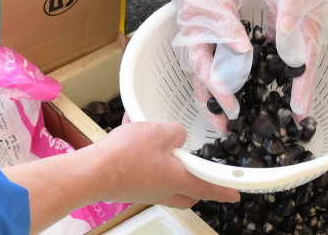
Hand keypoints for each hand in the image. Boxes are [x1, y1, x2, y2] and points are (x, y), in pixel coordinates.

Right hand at [93, 122, 239, 206]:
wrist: (92, 171)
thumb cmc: (126, 156)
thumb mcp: (160, 132)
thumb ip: (176, 132)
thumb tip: (177, 136)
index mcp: (177, 180)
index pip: (207, 187)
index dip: (223, 190)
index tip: (235, 194)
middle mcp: (162, 191)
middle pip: (186, 192)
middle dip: (195, 183)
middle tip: (197, 169)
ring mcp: (144, 190)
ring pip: (165, 181)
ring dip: (168, 164)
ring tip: (160, 140)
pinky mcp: (129, 184)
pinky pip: (144, 171)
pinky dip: (145, 156)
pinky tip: (134, 134)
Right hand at [170, 0, 252, 133]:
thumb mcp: (216, 2)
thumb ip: (228, 28)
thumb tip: (242, 52)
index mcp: (194, 41)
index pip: (206, 74)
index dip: (219, 94)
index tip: (233, 110)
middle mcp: (199, 49)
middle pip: (204, 85)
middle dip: (214, 108)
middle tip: (228, 130)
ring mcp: (207, 47)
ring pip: (212, 80)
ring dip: (221, 99)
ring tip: (234, 120)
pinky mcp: (218, 43)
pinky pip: (223, 66)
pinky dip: (232, 80)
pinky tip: (244, 91)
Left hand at [254, 0, 327, 118]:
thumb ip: (293, 7)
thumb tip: (288, 36)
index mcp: (309, 24)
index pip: (307, 63)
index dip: (304, 88)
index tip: (299, 111)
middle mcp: (302, 31)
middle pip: (301, 70)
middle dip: (297, 98)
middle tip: (291, 125)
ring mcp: (292, 28)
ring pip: (290, 64)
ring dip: (286, 87)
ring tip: (279, 112)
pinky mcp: (281, 22)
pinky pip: (278, 50)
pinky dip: (272, 67)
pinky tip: (263, 80)